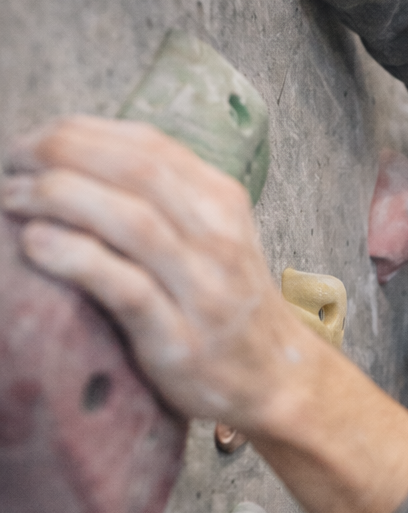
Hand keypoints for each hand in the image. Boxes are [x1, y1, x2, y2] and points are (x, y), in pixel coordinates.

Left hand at [1, 116, 309, 424]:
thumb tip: (74, 159)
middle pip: (138, 172)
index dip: (81, 133)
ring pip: (133, 222)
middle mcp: (218, 238)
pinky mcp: (181, 340)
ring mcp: (203, 290)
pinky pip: (126, 289)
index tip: (32, 140)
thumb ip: (161, 199)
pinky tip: (37, 244)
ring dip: (61, 198)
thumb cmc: (226, 305)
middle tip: (12, 160)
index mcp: (221, 201)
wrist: (277, 379)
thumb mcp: (211, 236)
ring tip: (13, 197)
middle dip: (64, 154)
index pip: (148, 145)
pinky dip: (77, 259)